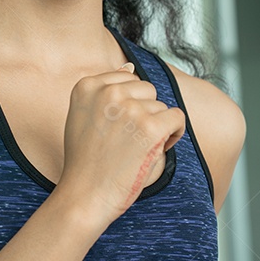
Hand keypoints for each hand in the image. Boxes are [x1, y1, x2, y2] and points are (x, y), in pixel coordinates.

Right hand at [52, 62, 186, 228]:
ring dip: (156, 127)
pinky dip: (173, 134)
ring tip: (134, 149)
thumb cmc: (86, 161)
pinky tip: (156, 149)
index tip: (113, 129)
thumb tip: (130, 65)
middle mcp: (107, 92)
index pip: (127, 77)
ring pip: (161, 106)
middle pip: (147, 89)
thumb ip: (104, 89)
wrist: (85, 195)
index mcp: (86, 85)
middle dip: (145, 112)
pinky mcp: (150, 127)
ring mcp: (129, 108)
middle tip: (127, 140)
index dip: (128, 104)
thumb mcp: (83, 116)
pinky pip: (176, 117)